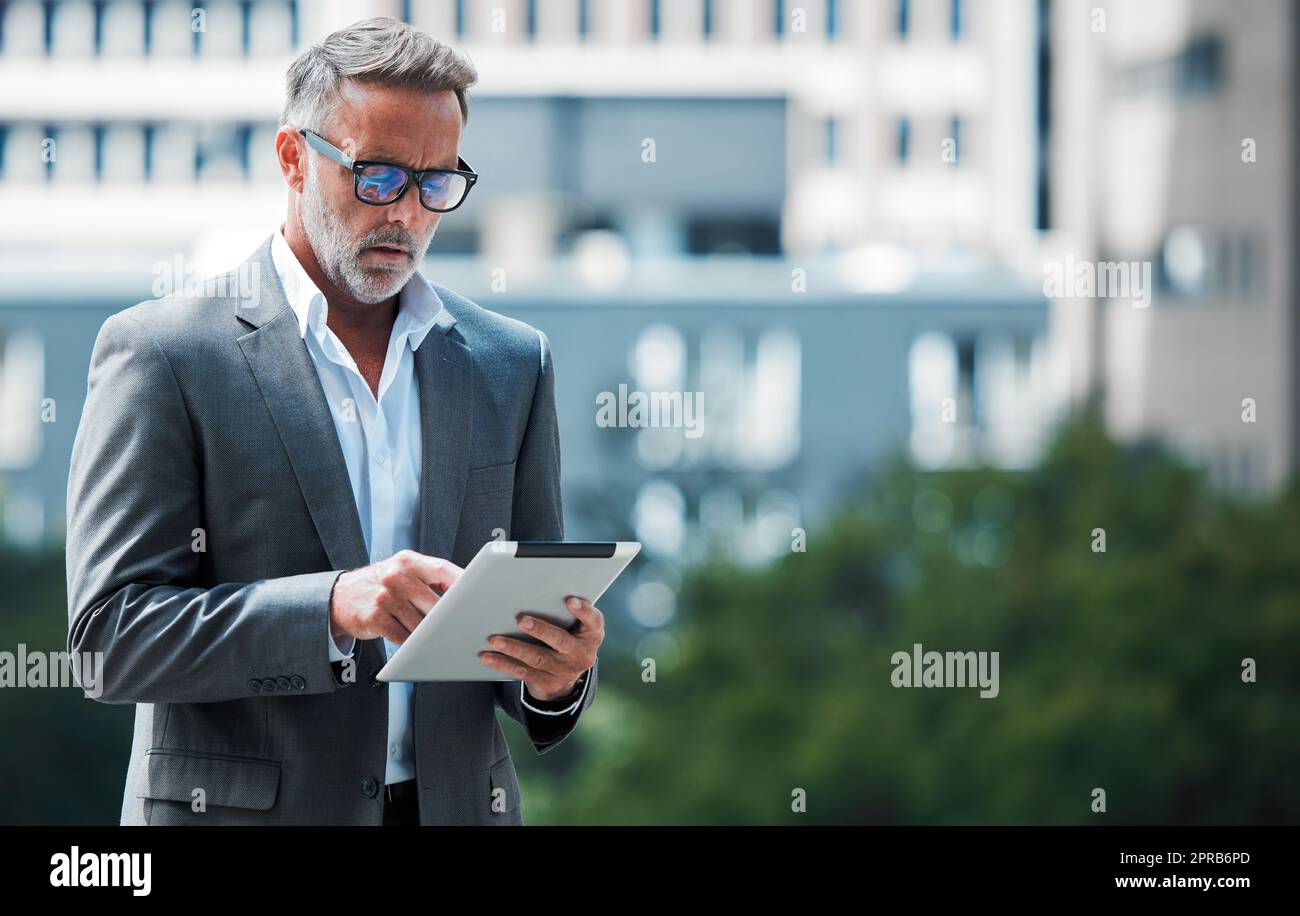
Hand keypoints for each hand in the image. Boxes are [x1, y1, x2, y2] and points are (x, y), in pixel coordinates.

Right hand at [330, 549, 461, 644]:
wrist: (339, 597)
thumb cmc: (379, 584)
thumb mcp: (400, 570)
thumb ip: (427, 577)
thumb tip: (462, 593)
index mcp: (407, 561)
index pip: (443, 570)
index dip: (463, 583)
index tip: (479, 595)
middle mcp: (396, 576)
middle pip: (435, 602)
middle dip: (447, 617)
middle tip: (460, 626)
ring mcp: (385, 597)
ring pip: (421, 624)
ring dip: (428, 633)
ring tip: (431, 635)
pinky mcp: (375, 618)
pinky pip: (403, 636)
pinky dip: (411, 642)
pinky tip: (412, 641)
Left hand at [479, 596, 603, 700]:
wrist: (567, 676)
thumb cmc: (569, 636)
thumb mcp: (577, 625)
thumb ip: (565, 609)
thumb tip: (536, 587)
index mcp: (591, 634)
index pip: (593, 621)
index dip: (583, 611)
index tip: (570, 600)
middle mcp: (581, 654)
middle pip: (561, 641)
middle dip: (541, 630)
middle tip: (521, 620)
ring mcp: (563, 670)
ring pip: (537, 658)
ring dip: (514, 648)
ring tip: (495, 639)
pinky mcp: (546, 682)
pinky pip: (522, 672)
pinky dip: (503, 664)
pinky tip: (488, 656)